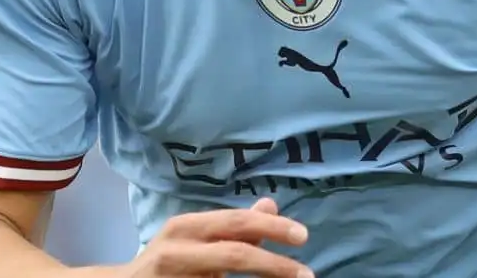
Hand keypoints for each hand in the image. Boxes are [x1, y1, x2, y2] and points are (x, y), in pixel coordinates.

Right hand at [119, 198, 310, 277]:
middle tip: (306, 274)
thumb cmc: (170, 263)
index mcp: (186, 227)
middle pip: (234, 254)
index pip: (236, 223)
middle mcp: (176, 250)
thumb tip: (272, 205)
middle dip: (275, 265)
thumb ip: (235, 228)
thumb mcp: (198, 239)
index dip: (273, 228)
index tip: (303, 237)